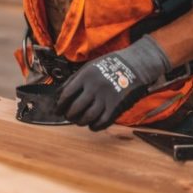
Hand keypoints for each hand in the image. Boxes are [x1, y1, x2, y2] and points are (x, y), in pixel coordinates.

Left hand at [56, 36, 172, 130]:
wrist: (134, 65)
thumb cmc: (109, 65)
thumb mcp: (89, 67)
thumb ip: (75, 80)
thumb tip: (60, 94)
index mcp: (86, 76)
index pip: (66, 94)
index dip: (60, 105)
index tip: (58, 109)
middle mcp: (94, 87)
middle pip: (75, 108)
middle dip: (69, 115)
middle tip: (68, 116)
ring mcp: (106, 97)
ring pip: (88, 117)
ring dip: (80, 121)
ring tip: (79, 120)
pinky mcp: (116, 106)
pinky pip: (102, 121)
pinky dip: (94, 126)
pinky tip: (91, 124)